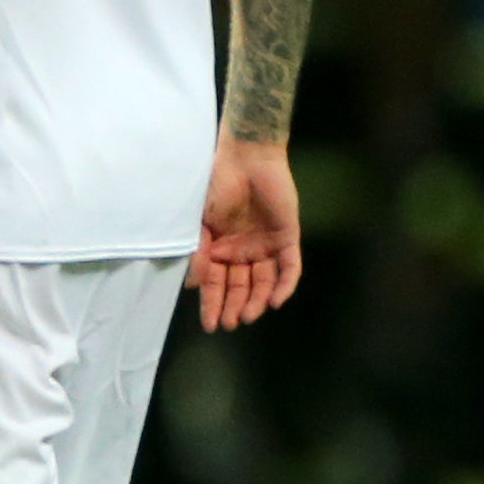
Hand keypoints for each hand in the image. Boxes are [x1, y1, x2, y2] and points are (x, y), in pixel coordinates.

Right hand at [192, 135, 302, 331]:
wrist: (246, 158)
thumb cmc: (217, 185)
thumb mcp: (200, 223)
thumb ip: (199, 254)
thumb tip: (194, 286)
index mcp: (218, 247)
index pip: (216, 283)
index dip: (213, 304)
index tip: (210, 325)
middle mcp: (242, 250)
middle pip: (240, 286)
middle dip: (235, 306)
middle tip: (231, 324)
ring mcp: (265, 245)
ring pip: (264, 281)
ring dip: (257, 299)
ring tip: (248, 315)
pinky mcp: (287, 238)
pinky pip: (289, 267)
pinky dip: (284, 285)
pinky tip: (275, 300)